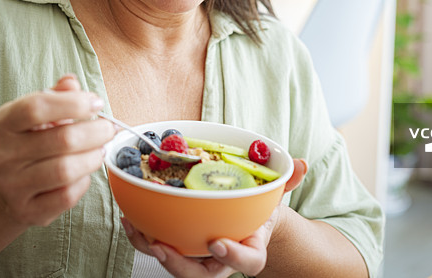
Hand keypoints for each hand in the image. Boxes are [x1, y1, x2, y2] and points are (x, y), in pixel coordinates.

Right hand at [0, 74, 114, 226]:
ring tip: (100, 149)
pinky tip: (84, 173)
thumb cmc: (32, 140)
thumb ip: (57, 96)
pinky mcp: (27, 210)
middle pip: (61, 140)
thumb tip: (72, 82)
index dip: (73, 103)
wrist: (8, 185)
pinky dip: (83, 182)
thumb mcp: (39, 114)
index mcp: (3, 123)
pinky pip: (66, 196)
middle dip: (96, 131)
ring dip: (92, 157)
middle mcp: (3, 154)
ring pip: (65, 170)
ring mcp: (12, 185)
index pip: (36, 108)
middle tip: (109, 128)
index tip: (97, 102)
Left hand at [123, 158, 307, 277]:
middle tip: (163, 247)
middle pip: (201, 276)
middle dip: (179, 266)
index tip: (218, 241)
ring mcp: (199, 258)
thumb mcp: (274, 195)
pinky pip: (160, 247)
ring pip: (175, 265)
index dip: (233, 256)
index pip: (248, 262)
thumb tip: (301, 164)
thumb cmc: (258, 209)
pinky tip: (131, 217)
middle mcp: (222, 260)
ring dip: (153, 249)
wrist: (245, 221)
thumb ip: (286, 181)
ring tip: (139, 230)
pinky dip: (143, 235)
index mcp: (250, 249)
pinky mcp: (179, 249)